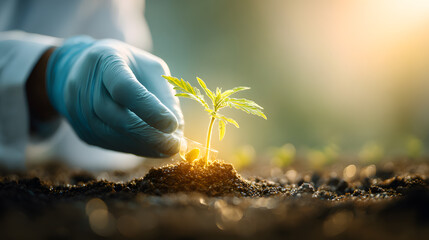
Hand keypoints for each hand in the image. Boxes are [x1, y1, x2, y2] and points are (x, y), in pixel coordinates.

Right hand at [46, 36, 183, 156]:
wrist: (86, 70)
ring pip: (112, 135)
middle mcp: (84, 84)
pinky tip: (152, 149)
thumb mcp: (151, 68)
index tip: (173, 125)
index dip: (149, 109)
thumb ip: (164, 94)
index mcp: (106, 60)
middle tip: (175, 146)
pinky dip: (133, 149)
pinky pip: (109, 144)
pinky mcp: (81, 130)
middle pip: (117, 117)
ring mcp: (77, 109)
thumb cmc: (129, 67)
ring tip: (168, 149)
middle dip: (149, 135)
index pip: (124, 88)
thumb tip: (177, 129)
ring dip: (143, 146)